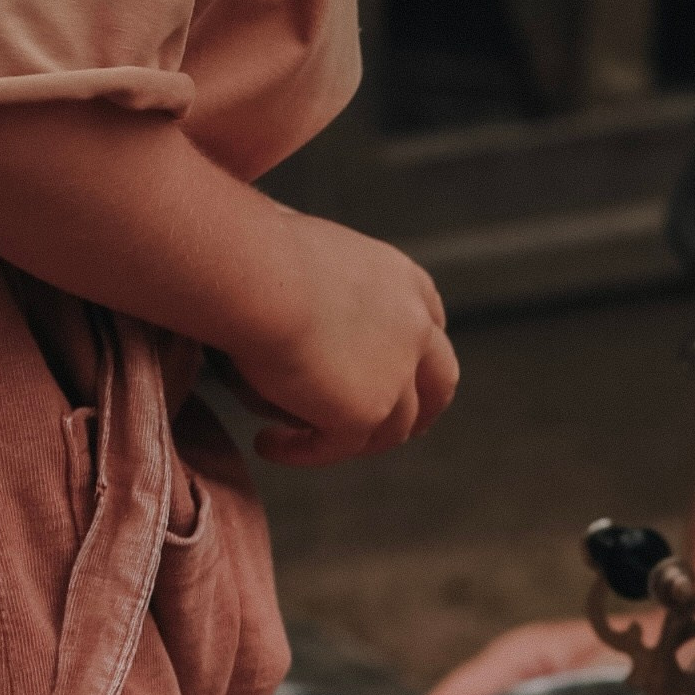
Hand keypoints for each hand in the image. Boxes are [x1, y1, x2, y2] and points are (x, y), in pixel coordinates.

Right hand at [226, 211, 457, 466]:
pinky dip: (303, 452)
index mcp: (405, 282)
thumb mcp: (304, 243)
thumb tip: (275, 265)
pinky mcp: (366, 412)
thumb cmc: (255, 245)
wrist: (255, 273)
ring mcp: (396, 374)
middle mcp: (414, 328)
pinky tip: (267, 445)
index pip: (430, 325)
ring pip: (392, 428)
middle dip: (424, 409)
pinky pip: (337, 448)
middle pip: (438, 382)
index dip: (420, 356)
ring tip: (307, 441)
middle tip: (399, 430)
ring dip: (355, 441)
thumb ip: (313, 270)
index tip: (404, 372)